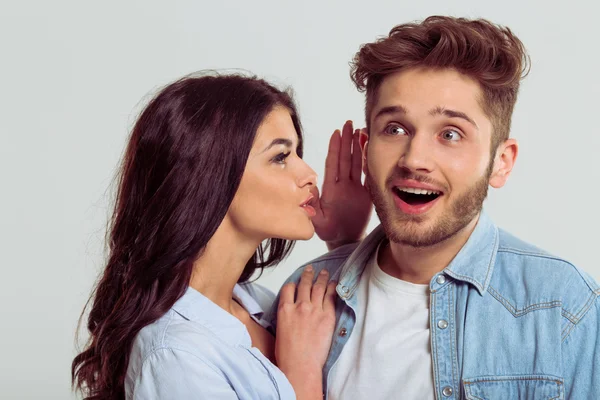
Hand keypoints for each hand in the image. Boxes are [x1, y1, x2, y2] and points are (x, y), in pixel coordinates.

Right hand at [275, 266, 336, 398]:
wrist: (300, 365)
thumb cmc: (288, 355)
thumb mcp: (279, 331)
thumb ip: (286, 318)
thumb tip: (290, 315)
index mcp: (285, 310)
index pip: (288, 288)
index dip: (293, 284)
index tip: (296, 283)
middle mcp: (299, 306)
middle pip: (304, 284)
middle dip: (307, 275)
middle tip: (310, 270)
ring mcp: (314, 310)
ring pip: (318, 287)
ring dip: (321, 278)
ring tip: (323, 272)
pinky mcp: (327, 316)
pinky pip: (330, 297)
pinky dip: (331, 288)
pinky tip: (333, 284)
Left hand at [311, 120, 371, 249]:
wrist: (343, 240)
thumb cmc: (328, 231)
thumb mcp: (318, 222)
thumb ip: (313, 208)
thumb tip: (309, 192)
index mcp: (331, 189)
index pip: (333, 164)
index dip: (335, 148)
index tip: (336, 132)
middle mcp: (342, 185)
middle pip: (345, 159)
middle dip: (347, 141)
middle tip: (349, 123)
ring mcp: (354, 188)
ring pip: (356, 163)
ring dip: (358, 147)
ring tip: (362, 131)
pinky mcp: (365, 194)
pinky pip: (368, 175)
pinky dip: (370, 163)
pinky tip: (372, 150)